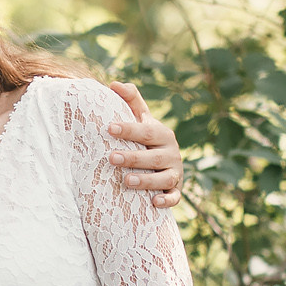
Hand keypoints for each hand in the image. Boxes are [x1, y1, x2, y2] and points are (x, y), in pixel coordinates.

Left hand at [107, 80, 182, 209]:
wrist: (164, 163)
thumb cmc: (146, 138)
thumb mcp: (141, 118)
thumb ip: (130, 100)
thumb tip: (113, 83)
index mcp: (162, 134)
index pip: (145, 131)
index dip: (128, 129)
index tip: (109, 128)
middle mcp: (171, 153)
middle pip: (153, 156)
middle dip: (132, 158)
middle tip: (110, 158)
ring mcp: (175, 172)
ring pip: (164, 178)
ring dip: (146, 180)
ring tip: (126, 181)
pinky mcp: (176, 190)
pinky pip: (175, 197)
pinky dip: (167, 200)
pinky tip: (153, 202)